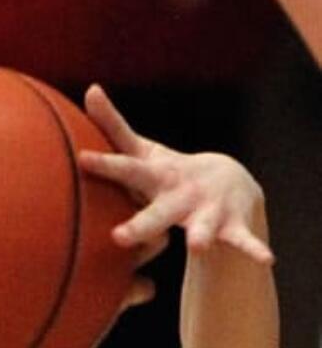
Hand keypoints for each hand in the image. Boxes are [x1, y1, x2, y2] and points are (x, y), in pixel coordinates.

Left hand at [79, 84, 273, 264]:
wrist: (228, 183)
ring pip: (202, 227)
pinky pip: (242, 241)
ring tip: (197, 246)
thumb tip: (90, 89)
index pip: (127, 170)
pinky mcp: (231, 226)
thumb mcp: (141, 152)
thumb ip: (112, 126)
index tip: (81, 160)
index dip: (105, 165)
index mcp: (156, 178)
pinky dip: (253, 248)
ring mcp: (208, 209)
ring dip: (201, 236)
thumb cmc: (168, 172)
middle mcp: (182, 193)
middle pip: (159, 211)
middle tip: (119, 238)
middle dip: (141, 224)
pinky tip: (266, 258)